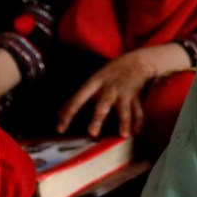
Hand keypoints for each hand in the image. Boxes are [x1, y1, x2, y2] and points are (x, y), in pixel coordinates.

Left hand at [57, 44, 189, 137]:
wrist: (136, 61)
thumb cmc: (110, 74)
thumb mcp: (92, 81)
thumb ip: (77, 98)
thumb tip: (59, 113)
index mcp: (94, 84)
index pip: (78, 100)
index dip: (68, 113)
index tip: (60, 128)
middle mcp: (108, 89)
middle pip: (102, 105)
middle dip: (97, 119)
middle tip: (92, 133)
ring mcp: (124, 93)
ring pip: (123, 109)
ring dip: (124, 122)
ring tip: (124, 135)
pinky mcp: (136, 97)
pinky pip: (138, 111)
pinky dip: (138, 122)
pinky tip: (137, 132)